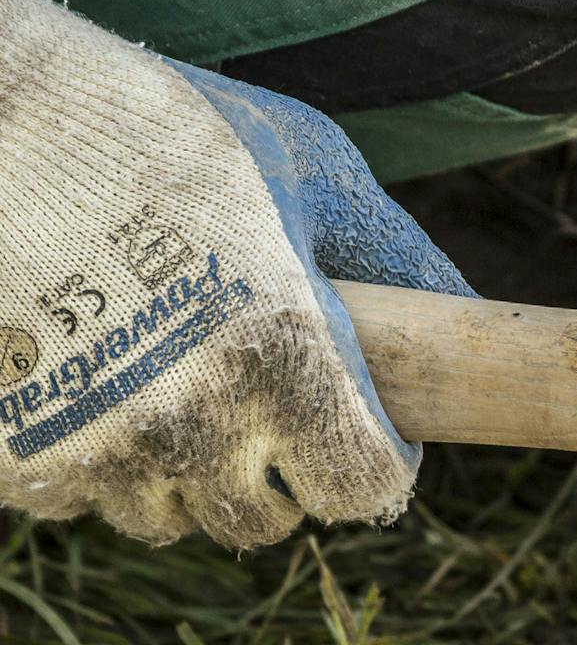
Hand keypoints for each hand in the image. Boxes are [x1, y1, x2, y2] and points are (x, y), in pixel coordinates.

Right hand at [0, 0, 467, 548]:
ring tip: (165, 378)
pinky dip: (86, 454)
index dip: (374, 460)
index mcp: (285, 365)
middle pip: (264, 523)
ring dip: (180, 471)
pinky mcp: (10, 450)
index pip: (366, 492)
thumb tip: (464, 313)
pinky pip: (71, 494)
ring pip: (166, 516)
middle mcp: (194, 426)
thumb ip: (392, 253)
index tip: (363, 423)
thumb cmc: (155, 122)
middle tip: (261, 404)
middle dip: (275, 477)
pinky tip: (82, 375)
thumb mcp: (305, 164)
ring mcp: (94, 445)